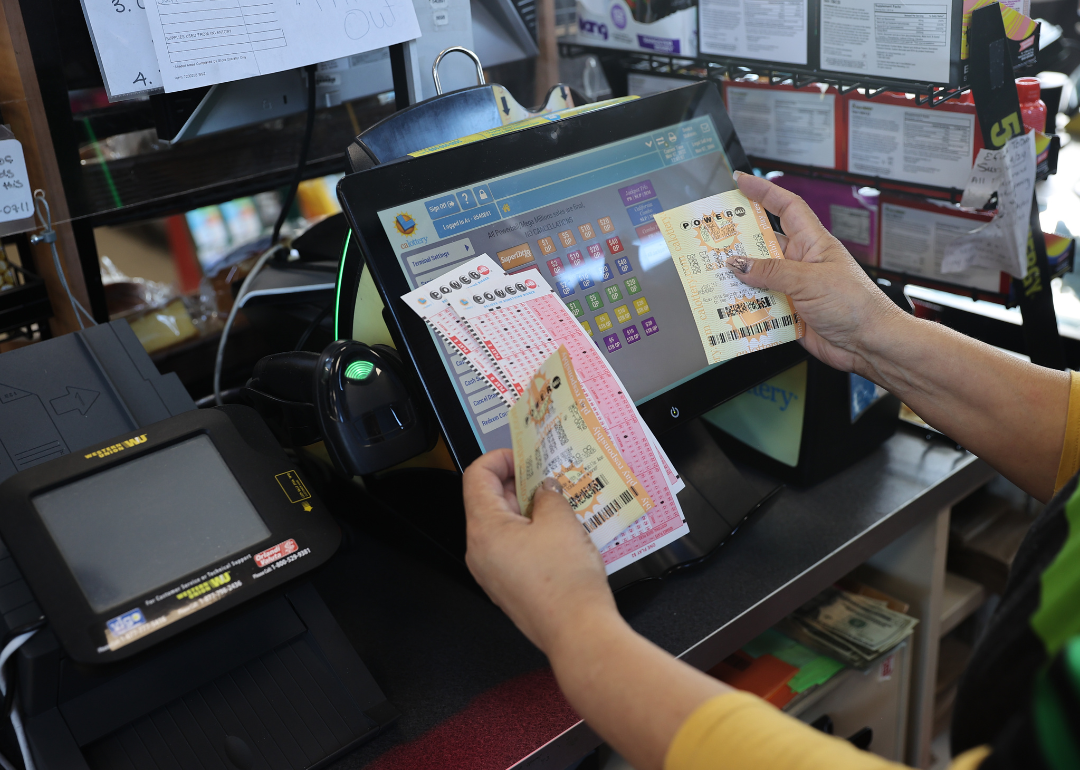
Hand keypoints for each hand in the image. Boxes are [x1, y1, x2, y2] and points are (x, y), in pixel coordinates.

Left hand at [462, 448, 620, 653]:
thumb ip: (549, 494)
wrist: (578, 632)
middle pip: (489, 500)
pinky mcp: (508, 586)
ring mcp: (492, 572)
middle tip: (549, 476)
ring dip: (529, 508)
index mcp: (484, 530)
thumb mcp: (561, 521)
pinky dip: (531, 532)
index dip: (499, 458)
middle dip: (520, 483)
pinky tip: (559, 531)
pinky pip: (513, 548)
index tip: (523, 455)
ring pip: (503, 525)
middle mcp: (480, 552)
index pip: (475, 477)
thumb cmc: (565, 584)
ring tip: (560, 503)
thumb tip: (546, 487)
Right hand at [729, 171, 905, 373]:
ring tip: (715, 278)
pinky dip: (745, 308)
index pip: (786, 207)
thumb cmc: (856, 305)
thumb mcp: (809, 281)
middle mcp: (801, 263)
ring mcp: (794, 288)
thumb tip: (737, 263)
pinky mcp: (789, 312)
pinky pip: (760, 306)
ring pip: (757, 278)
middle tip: (712, 239)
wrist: (869, 343)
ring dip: (739, 281)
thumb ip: (770, 272)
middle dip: (738, 241)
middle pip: (763, 244)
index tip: (740, 181)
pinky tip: (732, 309)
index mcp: (812, 243)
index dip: (763, 191)